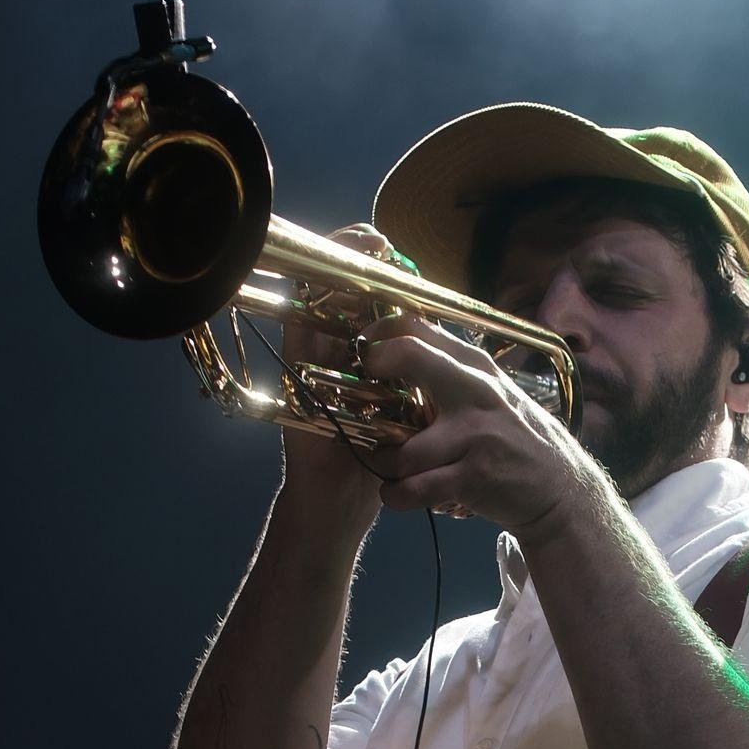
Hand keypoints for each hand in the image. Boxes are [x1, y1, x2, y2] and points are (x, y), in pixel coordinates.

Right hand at [276, 223, 405, 505]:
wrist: (340, 509)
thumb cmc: (372, 467)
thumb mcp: (405, 421)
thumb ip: (417, 388)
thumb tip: (452, 360)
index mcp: (366, 362)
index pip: (370, 304)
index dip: (382, 274)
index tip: (396, 251)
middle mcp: (337, 357)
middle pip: (341, 292)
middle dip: (357, 259)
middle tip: (375, 238)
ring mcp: (314, 366)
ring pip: (316, 302)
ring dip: (334, 271)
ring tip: (357, 246)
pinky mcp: (295, 380)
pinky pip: (296, 334)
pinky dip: (307, 306)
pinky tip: (321, 286)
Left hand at [358, 322, 601, 542]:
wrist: (561, 491)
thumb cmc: (515, 440)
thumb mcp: (492, 393)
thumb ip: (452, 372)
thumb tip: (400, 350)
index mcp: (475, 365)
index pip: (417, 325)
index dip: (378, 334)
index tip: (364, 354)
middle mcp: (476, 390)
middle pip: (410, 355)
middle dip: (373, 368)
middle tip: (364, 397)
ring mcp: (476, 434)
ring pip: (401, 447)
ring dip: (381, 463)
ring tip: (386, 469)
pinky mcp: (474, 478)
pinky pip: (415, 489)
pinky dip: (396, 496)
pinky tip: (396, 495)